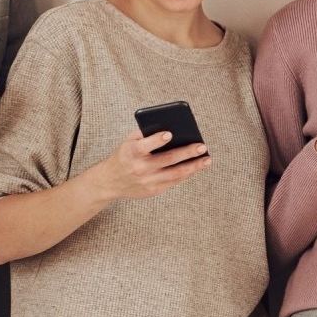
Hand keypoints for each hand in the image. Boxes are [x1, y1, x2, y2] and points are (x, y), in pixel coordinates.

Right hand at [82, 129, 210, 201]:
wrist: (109, 181)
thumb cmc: (124, 155)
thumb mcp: (128, 141)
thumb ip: (145, 133)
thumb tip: (170, 126)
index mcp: (131, 152)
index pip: (145, 146)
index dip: (157, 140)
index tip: (170, 133)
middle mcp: (139, 167)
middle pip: (167, 159)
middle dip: (187, 153)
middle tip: (202, 146)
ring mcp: (147, 181)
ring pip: (175, 174)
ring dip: (193, 167)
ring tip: (207, 159)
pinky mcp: (153, 190)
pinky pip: (174, 182)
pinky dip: (187, 174)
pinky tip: (196, 167)